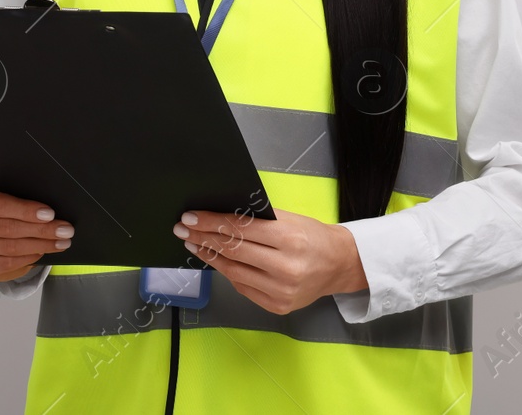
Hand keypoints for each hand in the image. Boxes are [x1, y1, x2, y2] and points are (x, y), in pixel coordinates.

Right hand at [0, 181, 73, 281]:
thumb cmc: (1, 204)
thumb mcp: (6, 193)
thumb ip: (20, 196)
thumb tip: (50, 209)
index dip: (24, 210)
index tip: (50, 214)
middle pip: (5, 228)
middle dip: (40, 230)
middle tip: (65, 230)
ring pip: (8, 248)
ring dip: (39, 245)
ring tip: (61, 242)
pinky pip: (5, 264)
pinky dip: (27, 258)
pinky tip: (42, 252)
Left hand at [174, 207, 367, 314]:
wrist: (338, 265)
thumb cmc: (312, 236)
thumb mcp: (289, 219)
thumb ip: (257, 218)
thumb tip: (218, 215)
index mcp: (290, 239)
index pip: (241, 228)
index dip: (212, 222)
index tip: (191, 217)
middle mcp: (286, 267)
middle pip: (234, 250)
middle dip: (204, 237)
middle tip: (183, 229)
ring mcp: (281, 291)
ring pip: (234, 272)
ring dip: (210, 256)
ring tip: (194, 244)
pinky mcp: (278, 306)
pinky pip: (243, 287)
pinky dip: (227, 272)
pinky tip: (216, 260)